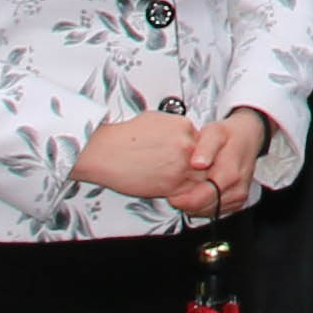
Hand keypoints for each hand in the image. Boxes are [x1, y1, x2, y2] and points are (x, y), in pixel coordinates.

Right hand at [75, 114, 202, 200]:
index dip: (200, 152)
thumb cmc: (123, 135)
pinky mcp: (172, 185)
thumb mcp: (155, 119)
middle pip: (209, 160)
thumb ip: (175, 129)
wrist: (103, 152)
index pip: (205, 142)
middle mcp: (186, 146)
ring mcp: (181, 167)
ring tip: (182, 183)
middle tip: (194, 172)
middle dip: (203, 167)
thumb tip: (182, 134)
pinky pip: (190, 192)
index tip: (193, 157)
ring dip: (196, 181)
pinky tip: (175, 190)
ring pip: (203, 178)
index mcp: (184, 127)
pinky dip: (187, 193)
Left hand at [178, 110, 273, 215]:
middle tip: (174, 189)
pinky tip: (197, 190)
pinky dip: (202, 205)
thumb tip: (197, 163)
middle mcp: (237, 189)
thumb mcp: (215, 132)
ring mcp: (238, 197)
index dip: (181, 200)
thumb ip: (205, 147)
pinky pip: (214, 211)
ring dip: (192, 205)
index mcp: (230, 174)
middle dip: (184, 202)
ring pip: (206, 212)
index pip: (199, 199)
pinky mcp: (237, 201)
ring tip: (185, 188)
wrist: (249, 137)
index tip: (170, 192)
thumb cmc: (229, 134)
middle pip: (201, 208)